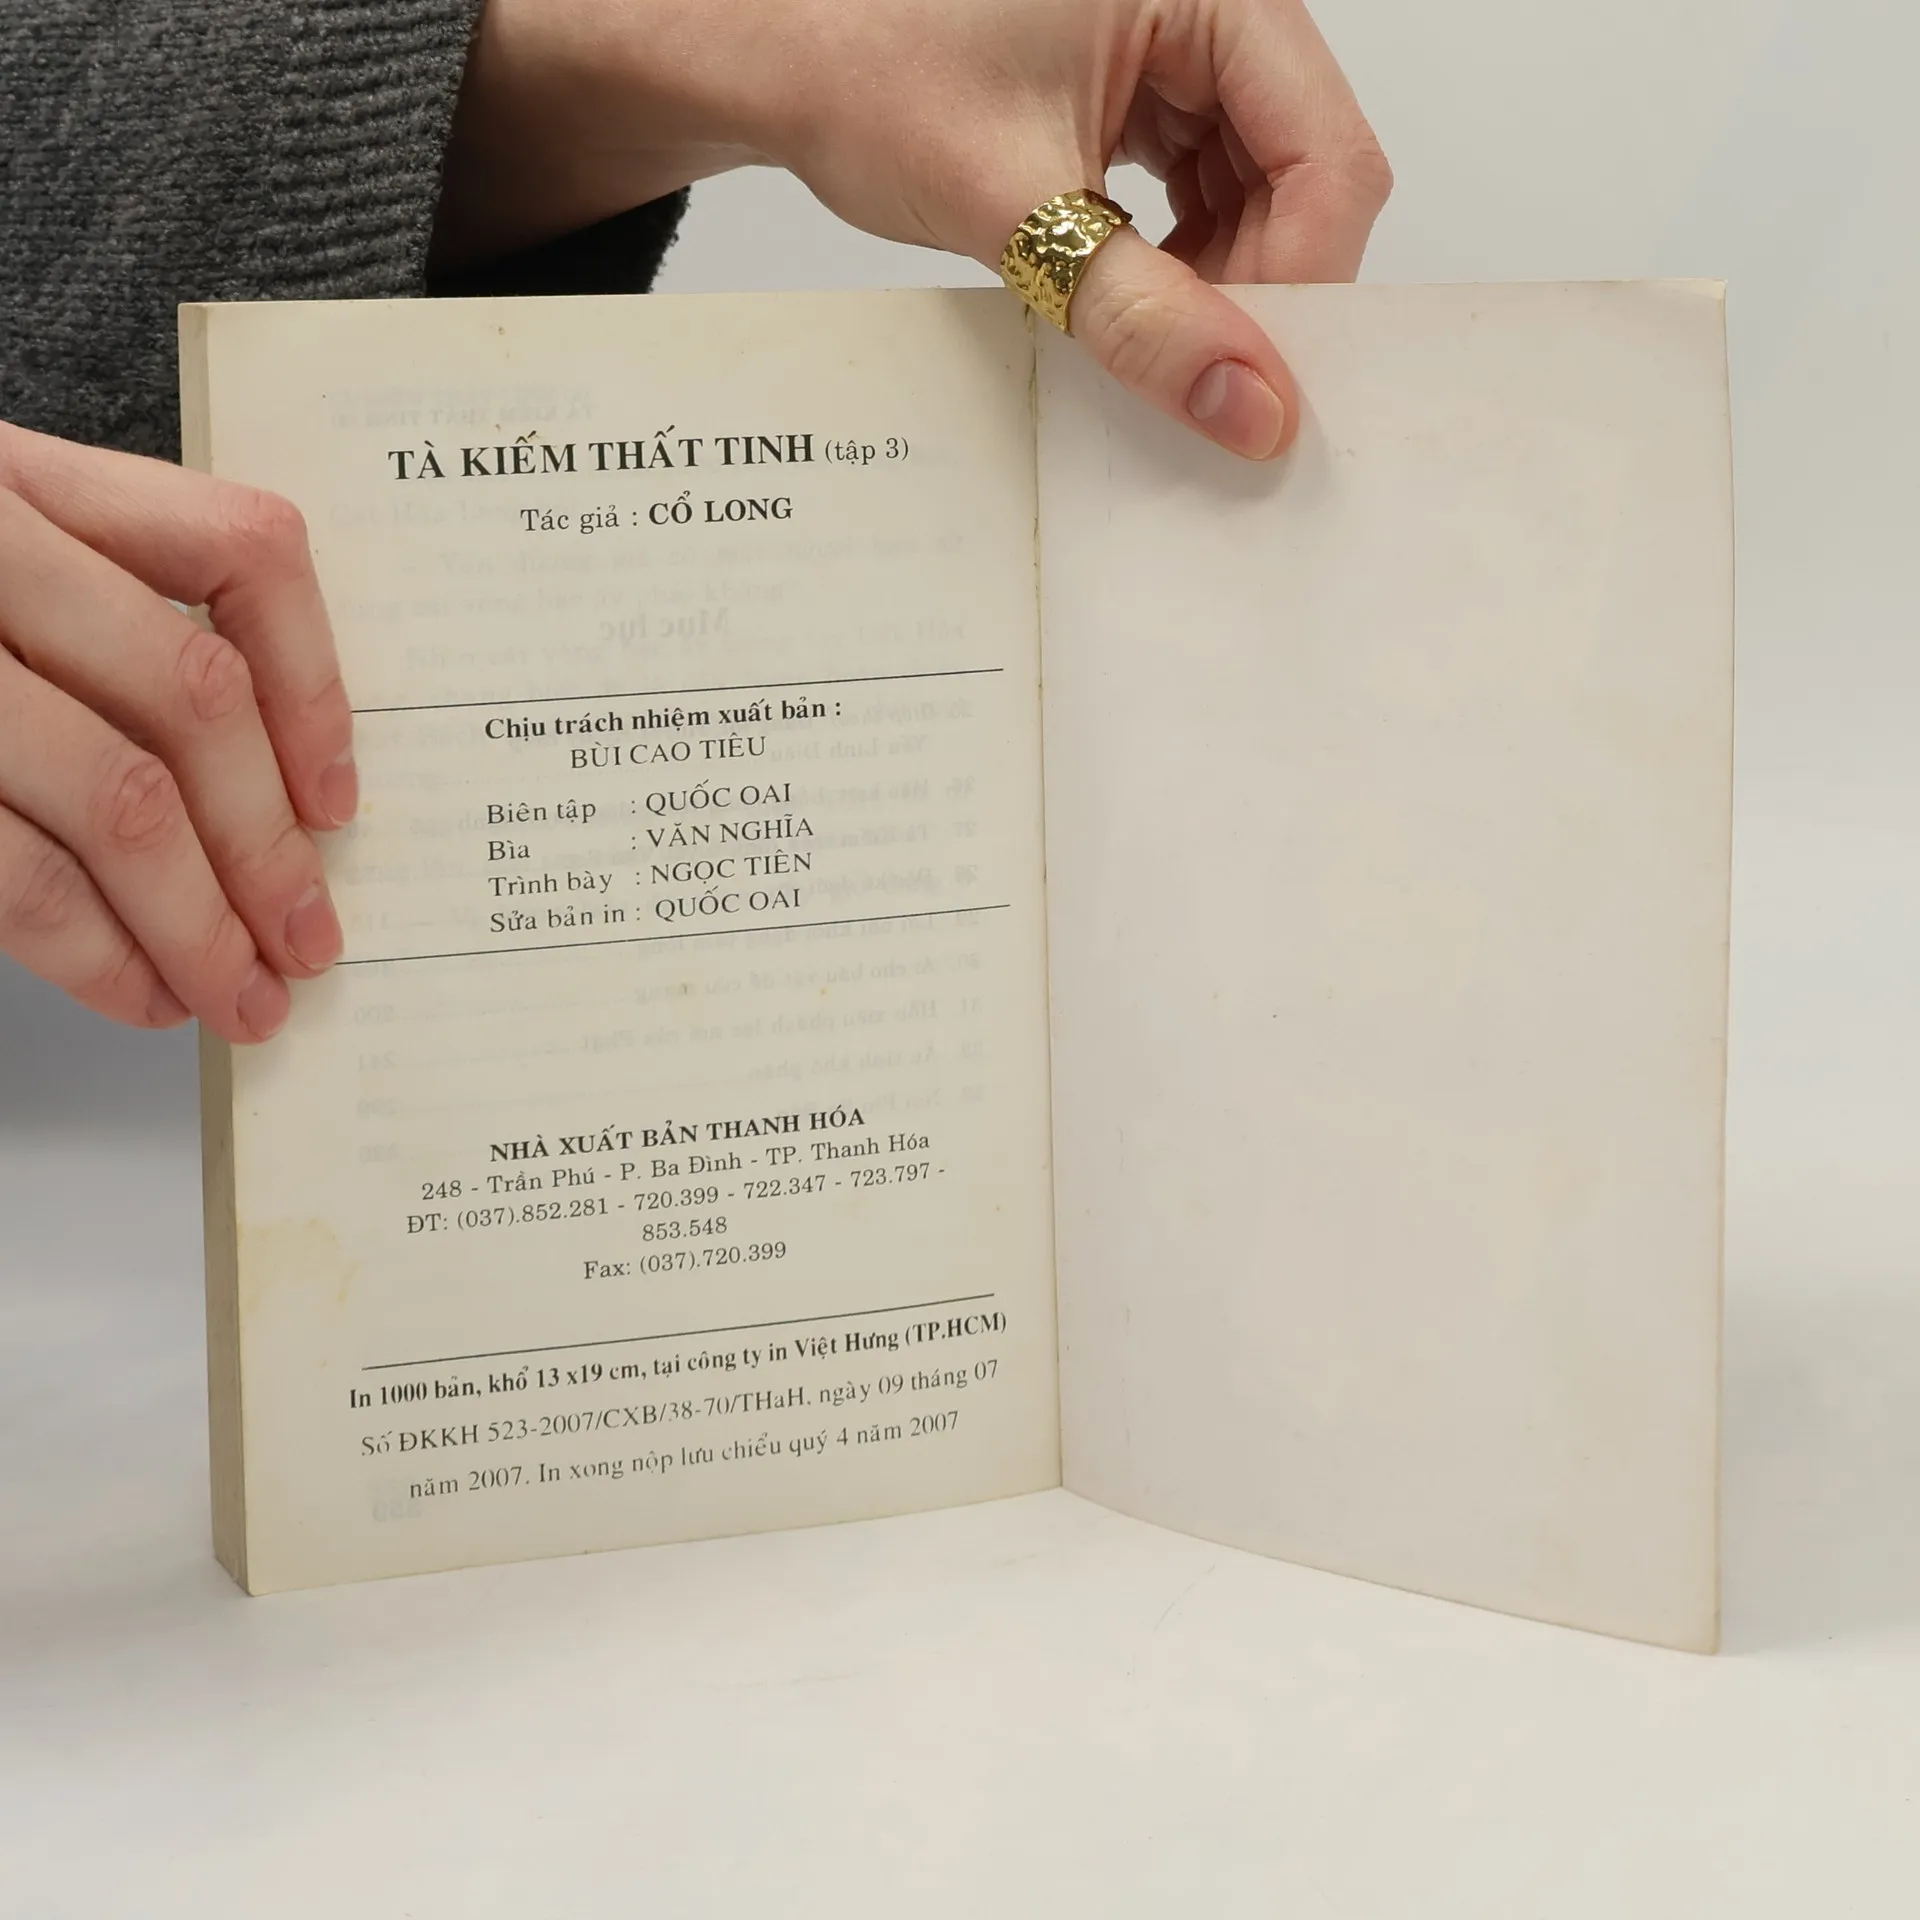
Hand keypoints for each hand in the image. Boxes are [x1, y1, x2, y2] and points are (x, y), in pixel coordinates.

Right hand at [0, 422, 353, 1040]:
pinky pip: (18, 873)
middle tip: (309, 940)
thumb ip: (102, 622)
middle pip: (191, 693)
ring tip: (241, 998)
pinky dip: (97, 954)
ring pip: (119, 796)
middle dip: (267, 844)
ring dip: (200, 924)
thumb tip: (277, 801)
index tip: (340, 801)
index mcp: (22, 478)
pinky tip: (140, 994)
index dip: (317, 686)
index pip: (241, 549)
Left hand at [439, 0, 1389, 459]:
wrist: (776, 50)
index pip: (1328, 155)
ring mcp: (1186, 50)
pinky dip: (1178, 264)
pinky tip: (1127, 302)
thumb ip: (1142, 316)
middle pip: (1307, 178)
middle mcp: (1215, 9)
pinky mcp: (1150, 96)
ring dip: (1217, 287)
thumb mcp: (1016, 206)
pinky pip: (1208, 194)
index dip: (1302, 284)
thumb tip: (1251, 410)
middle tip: (1194, 381)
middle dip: (1257, 291)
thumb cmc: (862, 68)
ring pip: (1262, 198)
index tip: (1249, 384)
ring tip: (1141, 339)